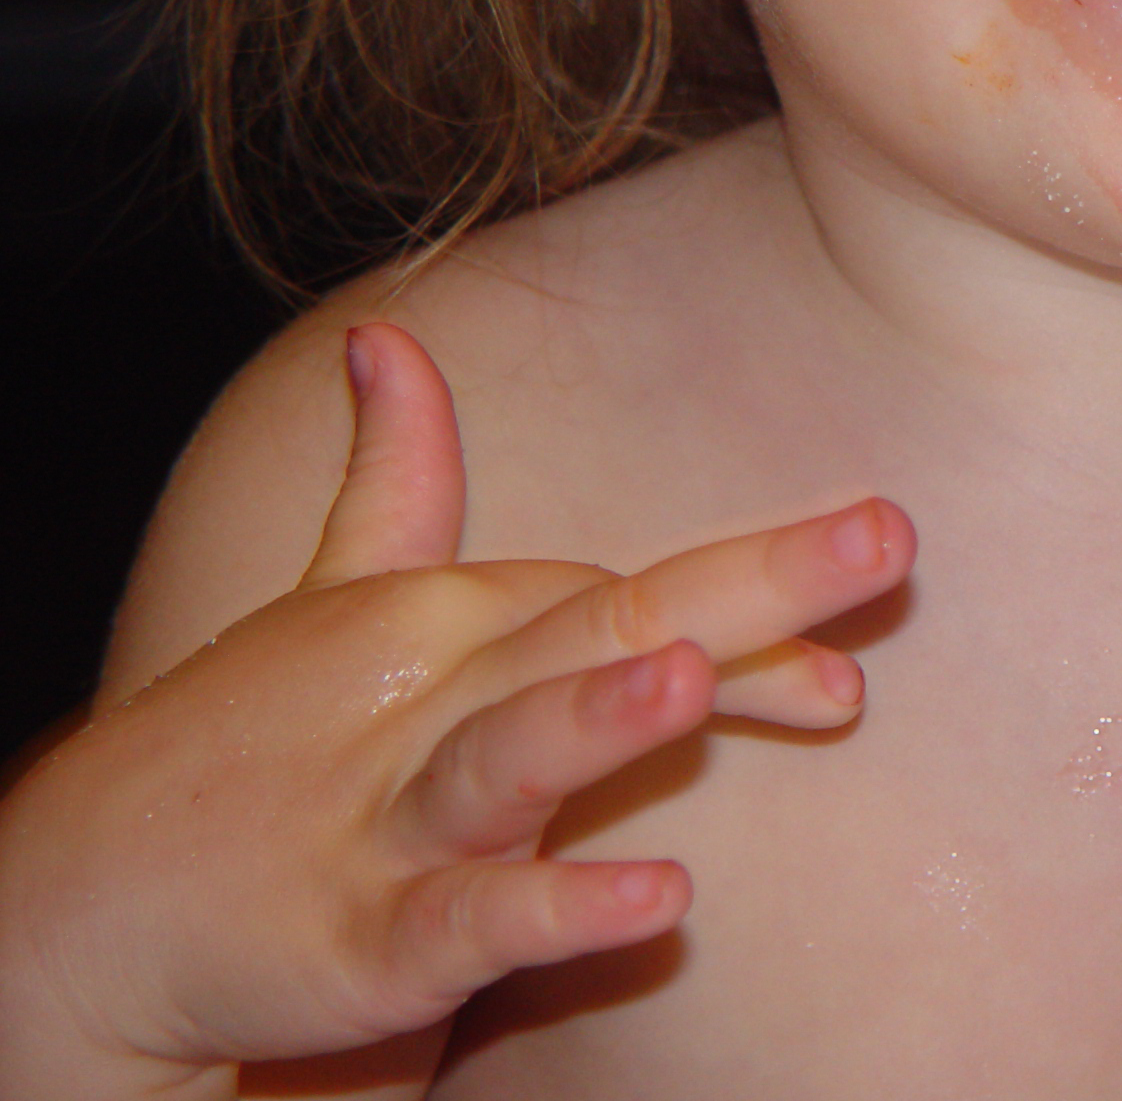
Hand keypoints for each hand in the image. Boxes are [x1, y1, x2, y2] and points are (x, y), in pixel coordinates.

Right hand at [0, 323, 914, 1098]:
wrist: (79, 908)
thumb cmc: (254, 745)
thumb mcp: (337, 604)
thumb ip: (395, 481)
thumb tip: (386, 336)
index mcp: (452, 618)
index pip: (633, 589)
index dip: (766, 591)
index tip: (884, 569)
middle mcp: (431, 695)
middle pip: (606, 623)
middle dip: (752, 585)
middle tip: (888, 537)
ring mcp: (388, 814)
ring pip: (513, 749)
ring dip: (605, 714)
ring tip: (697, 677)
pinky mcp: (355, 938)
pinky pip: (473, 919)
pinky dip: (558, 903)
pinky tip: (661, 897)